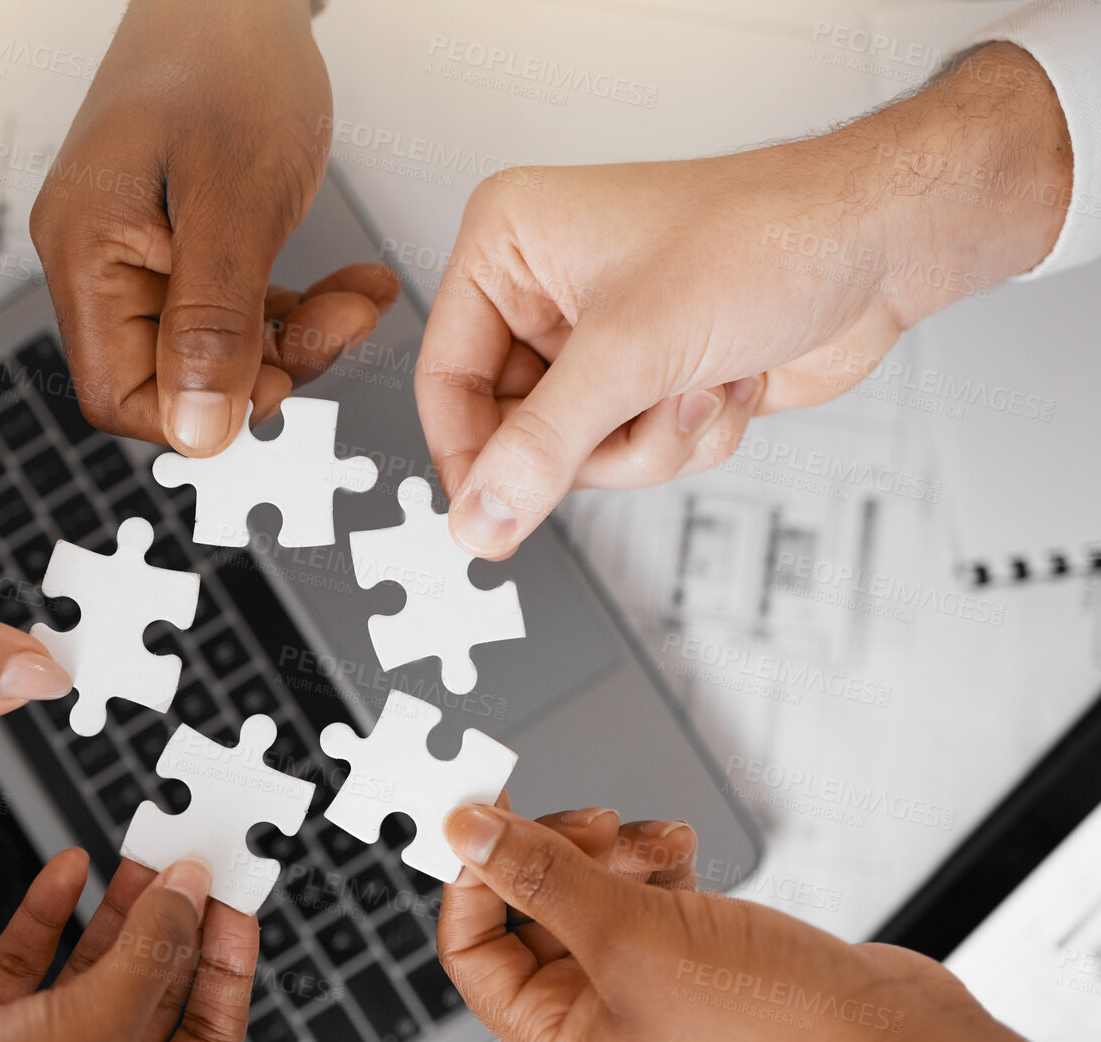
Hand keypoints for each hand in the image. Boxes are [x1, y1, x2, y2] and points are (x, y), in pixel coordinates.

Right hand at [0, 851, 255, 1041]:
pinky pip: (31, 959)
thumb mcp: (91, 1033)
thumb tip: (189, 889)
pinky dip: (49, 913)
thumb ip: (148, 954)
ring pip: (96, 969)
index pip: (210, 1033)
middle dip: (171, 924)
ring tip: (140, 852)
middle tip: (186, 860)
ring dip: (118, 910)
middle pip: (155, 992)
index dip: (227, 960)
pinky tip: (69, 870)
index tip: (232, 897)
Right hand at [31, 0, 398, 455]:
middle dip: (266, 367)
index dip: (199, 414)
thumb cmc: (226, 58)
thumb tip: (199, 430)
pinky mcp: (179, 243)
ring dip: (295, 338)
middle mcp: (100, 259)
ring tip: (355, 298)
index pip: (119, 395)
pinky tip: (343, 285)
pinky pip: (230, 310)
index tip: (277, 385)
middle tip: (340, 323)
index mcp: (88, 251)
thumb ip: (214, 322)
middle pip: (169, 378)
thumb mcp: (234, 200)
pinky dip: (292, 308)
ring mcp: (138, 252)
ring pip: (211, 351)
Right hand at [417, 43, 1071, 556]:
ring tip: (697, 382)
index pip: (446, 379)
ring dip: (652, 441)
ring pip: (581, 455)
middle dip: (595, 441)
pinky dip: (686, 439)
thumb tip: (478, 518)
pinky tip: (724, 382)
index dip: (469, 457)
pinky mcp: (649, 379)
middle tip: (638, 411)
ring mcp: (601, 341)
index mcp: (511, 248)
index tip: (488, 519)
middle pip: (515, 431)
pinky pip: (634, 454)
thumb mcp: (633, 352)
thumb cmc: (769, 236)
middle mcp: (547, 292)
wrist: (882, 245)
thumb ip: (542, 447)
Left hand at [438, 803, 1100, 1041]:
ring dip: (615, 852)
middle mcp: (595, 1024)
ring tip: (660, 842)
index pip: (470, 945)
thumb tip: (463, 830)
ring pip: (593, 895)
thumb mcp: (629, 936)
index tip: (486, 807)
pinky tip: (685, 852)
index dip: (473, 873)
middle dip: (557, 853)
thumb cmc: (771, 1028)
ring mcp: (649, 994)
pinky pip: (648, 898)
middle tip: (597, 823)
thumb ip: (540, 876)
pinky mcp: (699, 966)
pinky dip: (658, 865)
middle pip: (530, 911)